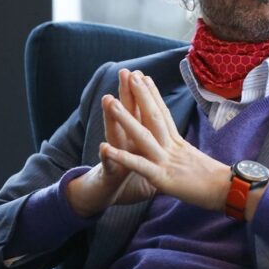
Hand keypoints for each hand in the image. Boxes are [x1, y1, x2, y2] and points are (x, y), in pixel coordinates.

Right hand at [65, 69, 156, 215]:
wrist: (102, 196)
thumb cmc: (125, 179)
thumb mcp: (146, 163)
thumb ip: (152, 149)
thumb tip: (167, 139)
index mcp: (138, 141)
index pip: (142, 114)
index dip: (145, 96)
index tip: (146, 75)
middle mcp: (125, 145)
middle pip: (127, 117)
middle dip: (127, 95)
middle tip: (126, 72)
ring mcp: (116, 158)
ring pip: (114, 135)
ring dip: (112, 118)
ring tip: (108, 99)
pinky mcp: (109, 175)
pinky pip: (109, 166)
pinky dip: (108, 158)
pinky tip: (103, 148)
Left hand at [101, 70, 231, 211]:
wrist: (229, 192)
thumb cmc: (216, 181)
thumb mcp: (195, 161)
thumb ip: (183, 153)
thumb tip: (182, 148)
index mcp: (179, 143)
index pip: (164, 114)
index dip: (153, 95)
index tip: (145, 77)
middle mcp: (172, 147)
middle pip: (154, 116)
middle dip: (140, 95)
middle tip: (130, 74)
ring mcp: (167, 161)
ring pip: (143, 136)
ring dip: (126, 118)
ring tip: (111, 101)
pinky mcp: (163, 178)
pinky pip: (140, 166)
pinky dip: (122, 156)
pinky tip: (106, 148)